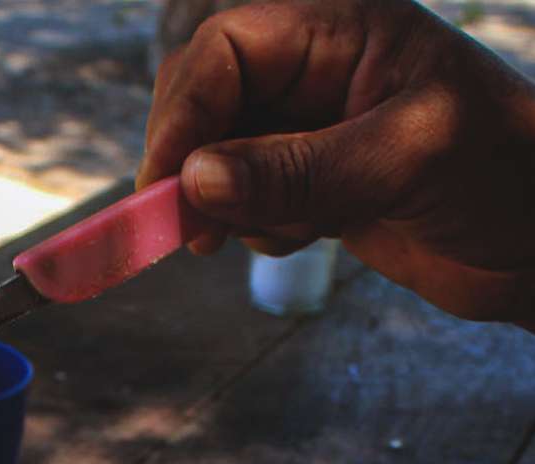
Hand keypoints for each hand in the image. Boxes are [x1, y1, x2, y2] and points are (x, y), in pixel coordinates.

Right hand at [137, 0, 534, 327]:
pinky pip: (247, 202)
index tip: (165, 185)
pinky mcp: (312, 181)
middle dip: (193, 166)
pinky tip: (318, 233)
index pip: (225, 51)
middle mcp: (317, 70)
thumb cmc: (506, 173)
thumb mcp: (405, 159)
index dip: (183, 113)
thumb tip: (193, 181)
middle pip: (206, 103)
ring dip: (236, 206)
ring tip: (298, 227)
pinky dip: (262, 229)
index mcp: (342, 29)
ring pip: (217, 161)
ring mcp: (312, 128)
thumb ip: (296, 169)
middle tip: (194, 230)